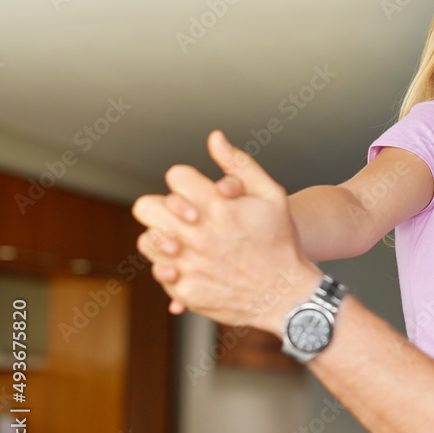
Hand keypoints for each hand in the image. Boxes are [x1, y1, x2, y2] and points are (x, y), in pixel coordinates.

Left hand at [132, 130, 320, 333]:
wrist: (286, 294)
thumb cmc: (281, 242)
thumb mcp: (271, 196)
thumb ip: (240, 164)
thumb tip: (214, 138)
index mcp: (218, 207)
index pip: (176, 177)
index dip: (185, 181)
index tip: (197, 192)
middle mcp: (198, 234)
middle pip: (148, 206)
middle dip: (162, 207)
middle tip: (181, 216)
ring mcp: (188, 264)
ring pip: (148, 239)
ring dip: (163, 236)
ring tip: (184, 241)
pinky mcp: (185, 289)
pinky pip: (159, 270)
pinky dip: (170, 266)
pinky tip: (190, 264)